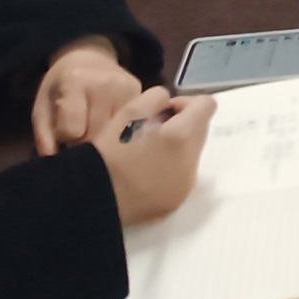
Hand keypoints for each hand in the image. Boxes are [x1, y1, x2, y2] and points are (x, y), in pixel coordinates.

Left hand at [33, 37, 140, 154]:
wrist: (90, 58)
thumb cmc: (61, 87)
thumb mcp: (43, 107)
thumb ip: (44, 135)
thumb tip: (53, 161)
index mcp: (76, 81)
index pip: (73, 131)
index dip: (65, 138)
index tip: (63, 131)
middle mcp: (106, 83)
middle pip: (97, 135)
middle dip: (86, 143)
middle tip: (80, 135)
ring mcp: (128, 88)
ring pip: (116, 135)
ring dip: (106, 141)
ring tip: (97, 130)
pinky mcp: (143, 94)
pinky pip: (132, 127)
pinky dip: (121, 134)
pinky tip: (114, 127)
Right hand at [92, 86, 215, 225]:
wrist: (91, 196)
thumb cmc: (109, 150)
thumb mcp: (130, 110)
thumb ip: (158, 98)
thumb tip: (172, 106)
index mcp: (181, 135)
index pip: (207, 106)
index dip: (187, 103)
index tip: (164, 113)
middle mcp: (190, 161)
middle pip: (201, 130)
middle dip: (182, 125)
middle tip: (152, 133)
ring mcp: (185, 184)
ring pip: (192, 154)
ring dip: (178, 148)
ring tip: (147, 154)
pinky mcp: (177, 201)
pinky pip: (183, 176)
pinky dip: (171, 169)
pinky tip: (146, 173)